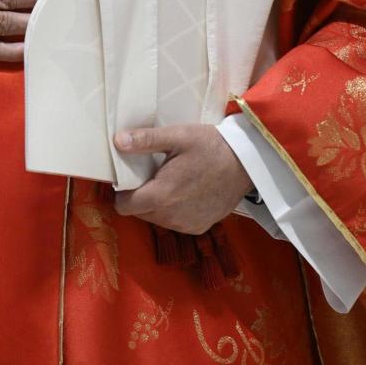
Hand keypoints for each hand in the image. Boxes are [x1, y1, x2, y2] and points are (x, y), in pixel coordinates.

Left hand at [113, 125, 252, 234]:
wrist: (248, 163)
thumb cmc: (211, 146)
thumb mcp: (178, 136)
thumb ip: (146, 140)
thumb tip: (118, 141)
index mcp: (162, 196)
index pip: (124, 207)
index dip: (122, 193)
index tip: (129, 178)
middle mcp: (171, 217)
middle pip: (139, 212)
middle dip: (140, 196)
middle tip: (152, 175)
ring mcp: (187, 225)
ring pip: (156, 219)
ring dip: (156, 204)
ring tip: (169, 181)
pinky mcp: (200, 227)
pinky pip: (174, 222)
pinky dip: (173, 211)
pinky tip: (184, 192)